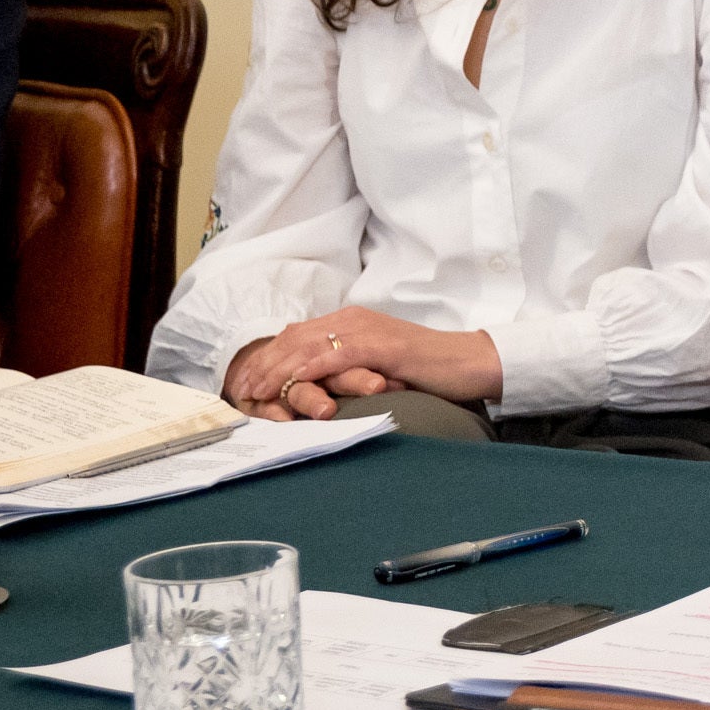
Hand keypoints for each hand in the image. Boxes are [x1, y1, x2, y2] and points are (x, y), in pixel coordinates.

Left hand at [222, 307, 497, 421]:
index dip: (268, 357)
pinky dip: (309, 370)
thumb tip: (319, 383)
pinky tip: (292, 383)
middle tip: (240, 389)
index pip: (296, 335)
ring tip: (255, 390)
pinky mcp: (381, 347)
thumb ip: (349, 366)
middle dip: (262, 364)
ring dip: (276, 369)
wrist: (469, 361)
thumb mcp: (379, 364)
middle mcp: (354, 319)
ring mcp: (368, 331)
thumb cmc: (428, 368)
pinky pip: (336, 356)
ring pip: (308, 346)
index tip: (246, 381)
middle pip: (293, 338)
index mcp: (352, 321)